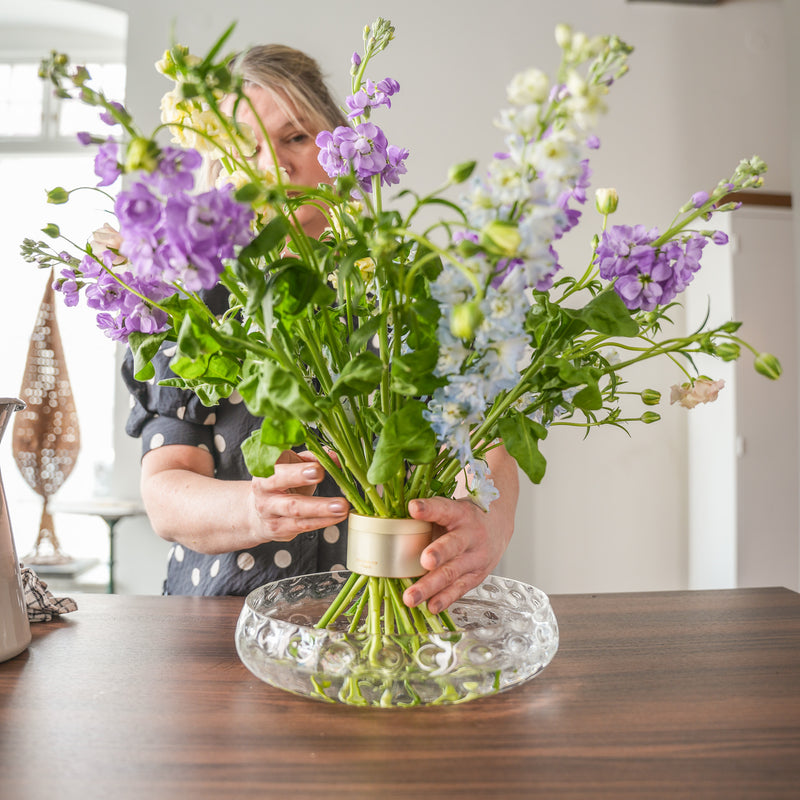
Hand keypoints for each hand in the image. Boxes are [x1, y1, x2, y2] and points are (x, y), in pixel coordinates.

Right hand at [248, 450, 348, 541]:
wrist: (257, 511)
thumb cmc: (280, 483)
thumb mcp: (292, 465)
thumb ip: (313, 458)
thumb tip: (335, 456)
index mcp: (266, 469)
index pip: (279, 466)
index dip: (297, 469)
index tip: (318, 468)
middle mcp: (264, 490)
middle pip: (283, 488)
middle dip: (306, 488)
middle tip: (330, 487)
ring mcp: (269, 511)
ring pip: (295, 510)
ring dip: (321, 510)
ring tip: (342, 508)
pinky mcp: (278, 528)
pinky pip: (302, 525)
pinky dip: (322, 521)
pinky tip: (336, 517)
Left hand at [401, 496, 511, 614]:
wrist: (497, 527)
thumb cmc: (463, 518)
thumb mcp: (450, 509)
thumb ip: (427, 516)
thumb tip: (390, 519)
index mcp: (460, 513)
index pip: (444, 509)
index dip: (429, 508)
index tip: (413, 507)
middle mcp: (470, 535)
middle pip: (453, 545)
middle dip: (438, 553)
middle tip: (424, 560)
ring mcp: (475, 558)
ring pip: (452, 573)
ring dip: (431, 586)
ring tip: (412, 597)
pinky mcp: (476, 576)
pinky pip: (459, 589)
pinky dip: (444, 599)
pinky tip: (430, 607)